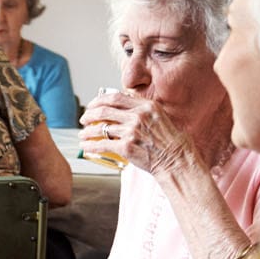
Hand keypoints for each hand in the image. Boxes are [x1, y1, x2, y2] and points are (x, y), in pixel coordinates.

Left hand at [78, 92, 204, 174]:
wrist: (177, 160)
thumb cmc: (170, 142)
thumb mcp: (160, 118)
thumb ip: (143, 111)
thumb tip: (122, 108)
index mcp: (147, 106)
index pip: (116, 97)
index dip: (99, 100)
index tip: (92, 105)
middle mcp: (138, 116)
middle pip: (104, 111)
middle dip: (89, 114)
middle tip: (83, 119)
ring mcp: (132, 132)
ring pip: (100, 128)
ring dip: (87, 131)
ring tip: (82, 134)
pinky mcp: (126, 147)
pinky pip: (102, 144)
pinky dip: (90, 145)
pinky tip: (85, 146)